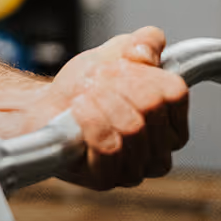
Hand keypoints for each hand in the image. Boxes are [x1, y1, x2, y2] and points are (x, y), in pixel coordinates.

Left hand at [36, 26, 190, 189]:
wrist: (47, 106)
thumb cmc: (87, 86)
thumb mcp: (118, 51)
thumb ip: (145, 41)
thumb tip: (147, 50)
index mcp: (173, 124)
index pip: (174, 92)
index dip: (142, 73)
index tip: (118, 65)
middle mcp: (160, 152)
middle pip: (151, 108)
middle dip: (116, 84)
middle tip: (96, 80)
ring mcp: (135, 170)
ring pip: (131, 127)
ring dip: (101, 101)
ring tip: (85, 96)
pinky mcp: (106, 179)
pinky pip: (108, 147)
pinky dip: (90, 121)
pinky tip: (78, 111)